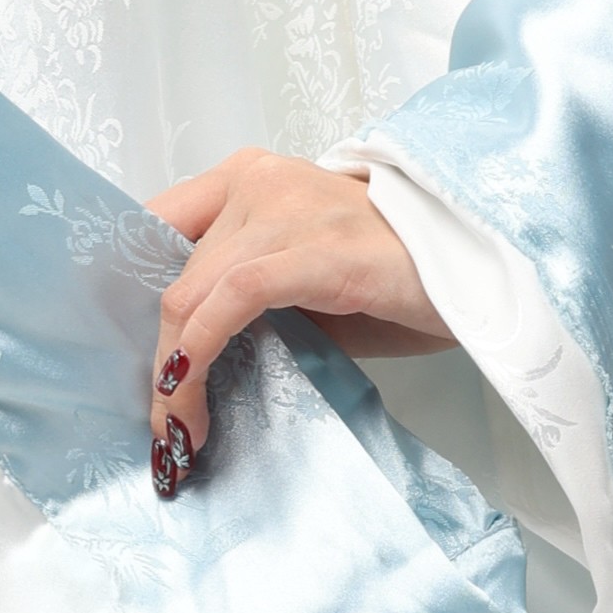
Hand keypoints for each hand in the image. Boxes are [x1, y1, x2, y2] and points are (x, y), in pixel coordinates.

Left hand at [142, 145, 443, 488]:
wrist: (486, 275)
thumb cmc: (402, 280)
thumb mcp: (307, 279)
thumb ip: (250, 292)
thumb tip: (191, 353)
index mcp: (252, 178)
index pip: (157, 225)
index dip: (128, 294)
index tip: (125, 360)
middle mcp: (260, 181)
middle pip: (170, 272)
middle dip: (155, 358)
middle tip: (161, 426)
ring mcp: (286, 208)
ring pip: (190, 293)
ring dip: (171, 376)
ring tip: (177, 434)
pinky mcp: (312, 249)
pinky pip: (230, 303)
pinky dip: (200, 358)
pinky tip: (195, 406)